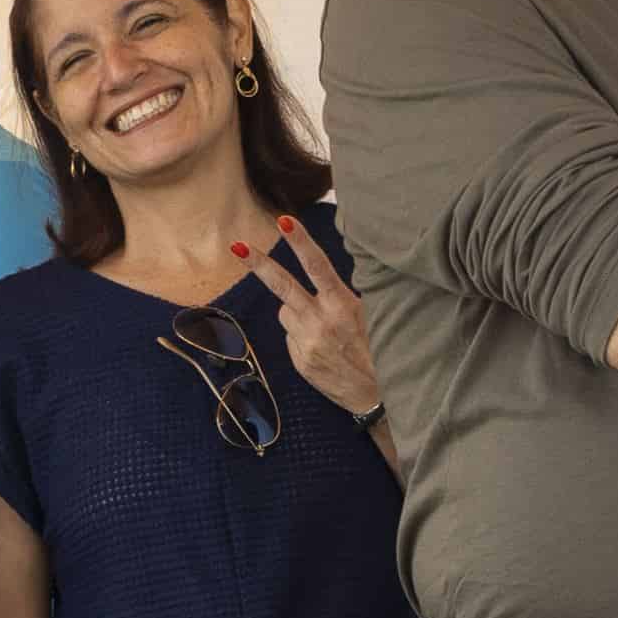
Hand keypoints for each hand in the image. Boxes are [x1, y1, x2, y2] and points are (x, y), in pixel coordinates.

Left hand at [248, 215, 380, 417]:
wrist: (378, 396)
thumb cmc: (380, 349)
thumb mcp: (372, 315)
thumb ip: (343, 297)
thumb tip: (320, 279)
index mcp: (342, 306)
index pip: (318, 266)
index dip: (300, 242)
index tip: (285, 221)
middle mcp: (320, 322)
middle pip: (284, 286)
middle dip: (259, 264)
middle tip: (237, 246)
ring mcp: (307, 343)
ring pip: (286, 313)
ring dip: (297, 313)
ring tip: (325, 330)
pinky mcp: (300, 361)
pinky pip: (292, 337)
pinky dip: (302, 337)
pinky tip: (324, 349)